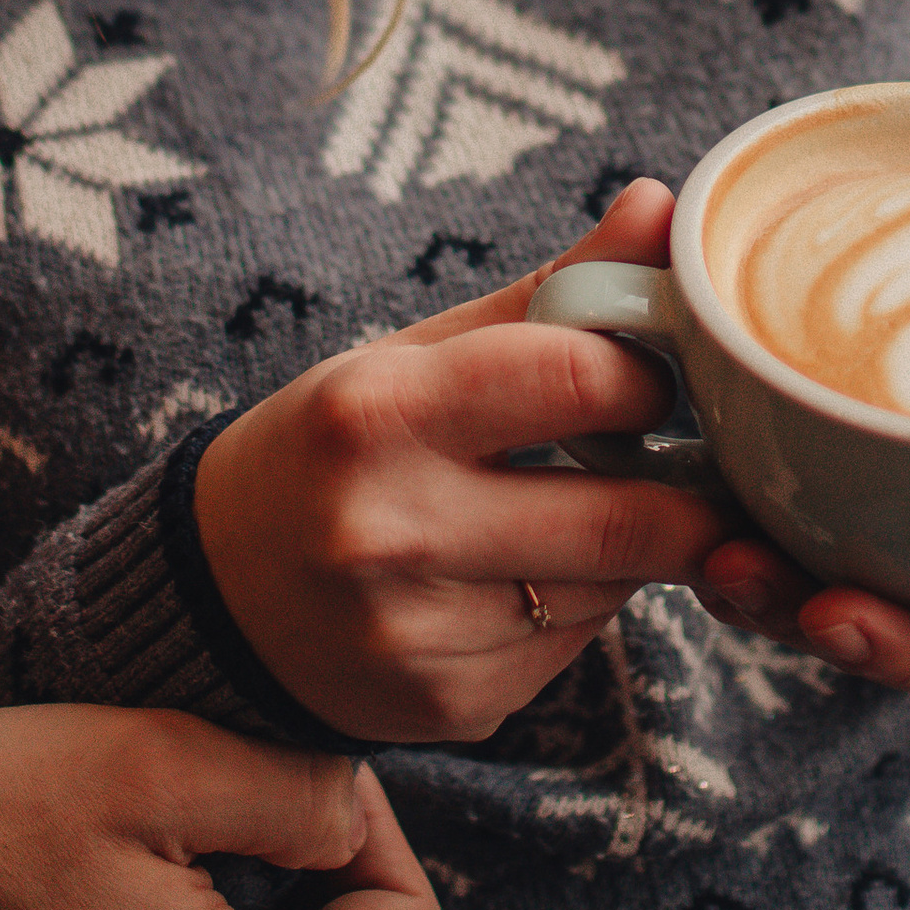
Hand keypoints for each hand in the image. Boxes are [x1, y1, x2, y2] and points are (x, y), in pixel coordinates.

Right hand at [193, 179, 729, 743]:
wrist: (214, 597)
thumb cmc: (333, 446)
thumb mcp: (414, 353)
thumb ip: (550, 290)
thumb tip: (662, 202)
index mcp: (376, 412)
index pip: (577, 380)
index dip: (646, 375)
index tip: (653, 373)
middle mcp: (389, 530)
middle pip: (622, 516)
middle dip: (685, 489)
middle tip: (695, 458)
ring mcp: (417, 636)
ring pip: (608, 588)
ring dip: (631, 548)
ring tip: (592, 507)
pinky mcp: (448, 707)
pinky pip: (569, 647)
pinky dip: (578, 607)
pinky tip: (525, 579)